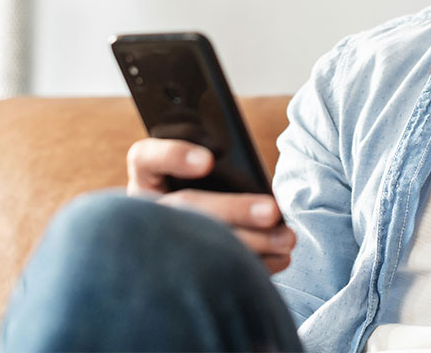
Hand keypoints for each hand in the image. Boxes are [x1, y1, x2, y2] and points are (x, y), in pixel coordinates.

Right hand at [127, 137, 294, 273]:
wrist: (173, 246)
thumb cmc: (197, 188)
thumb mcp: (195, 169)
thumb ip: (217, 161)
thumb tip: (254, 175)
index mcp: (147, 176)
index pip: (145, 158)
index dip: (174, 156)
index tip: (209, 162)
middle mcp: (144, 211)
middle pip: (185, 206)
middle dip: (234, 210)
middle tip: (273, 212)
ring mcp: (157, 245)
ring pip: (199, 246)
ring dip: (250, 243)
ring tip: (286, 239)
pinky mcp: (176, 274)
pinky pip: (213, 274)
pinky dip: (252, 267)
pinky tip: (279, 260)